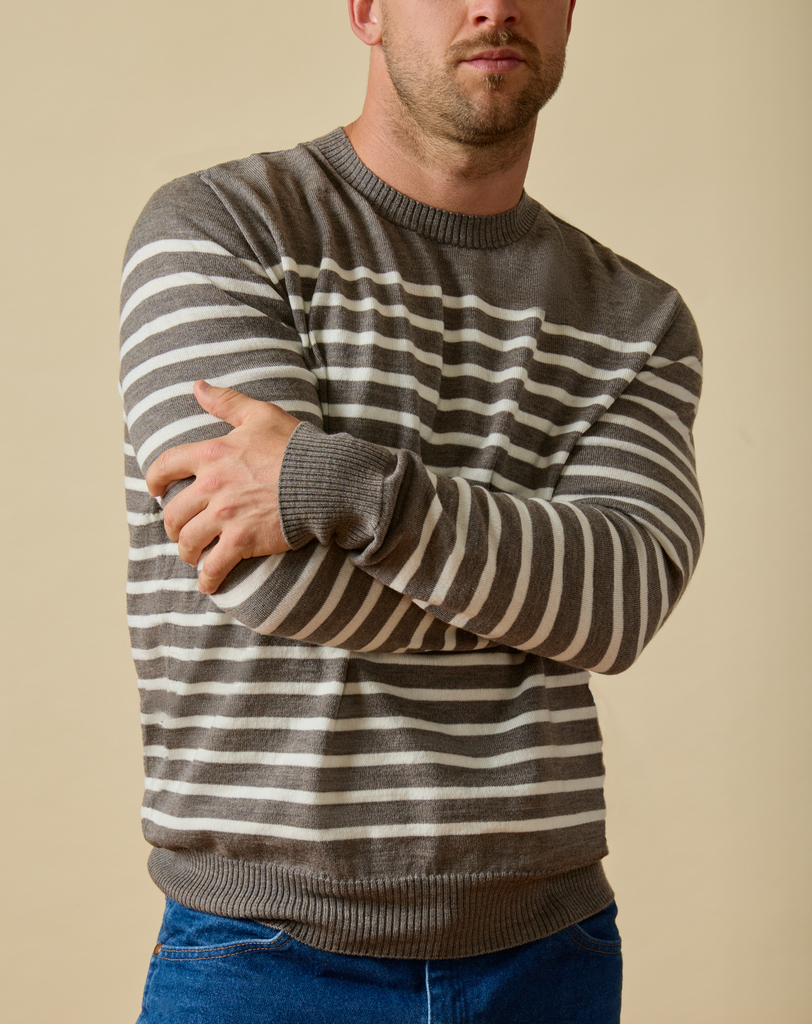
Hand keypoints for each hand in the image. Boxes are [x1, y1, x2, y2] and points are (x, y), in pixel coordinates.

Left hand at [146, 380, 299, 593]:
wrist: (324, 481)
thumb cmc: (296, 447)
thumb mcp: (261, 416)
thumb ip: (227, 402)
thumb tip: (197, 387)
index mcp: (211, 454)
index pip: (165, 466)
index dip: (155, 480)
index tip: (156, 491)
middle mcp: (212, 486)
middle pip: (173, 512)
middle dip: (173, 525)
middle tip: (180, 531)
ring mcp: (225, 516)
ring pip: (188, 541)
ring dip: (187, 552)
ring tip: (194, 556)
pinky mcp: (242, 541)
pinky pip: (214, 566)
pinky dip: (207, 578)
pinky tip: (208, 584)